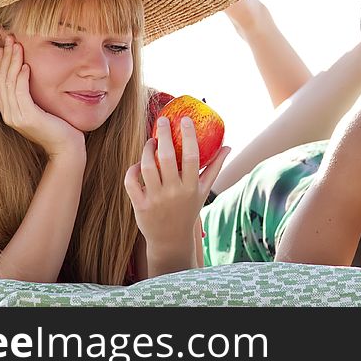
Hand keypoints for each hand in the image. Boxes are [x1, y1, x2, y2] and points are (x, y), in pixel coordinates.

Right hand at [0, 36, 84, 157]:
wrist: (67, 148)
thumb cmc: (58, 127)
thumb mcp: (40, 108)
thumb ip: (30, 95)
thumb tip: (29, 71)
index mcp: (8, 112)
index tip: (4, 46)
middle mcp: (8, 115)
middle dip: (3, 57)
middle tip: (8, 39)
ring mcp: (16, 117)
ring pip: (7, 84)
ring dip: (12, 62)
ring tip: (17, 46)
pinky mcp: (27, 118)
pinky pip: (20, 93)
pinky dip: (21, 78)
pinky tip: (26, 66)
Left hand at [124, 115, 229, 267]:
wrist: (171, 239)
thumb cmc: (188, 210)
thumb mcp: (203, 192)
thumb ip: (214, 168)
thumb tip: (228, 147)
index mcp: (191, 187)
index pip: (191, 156)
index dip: (188, 136)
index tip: (185, 120)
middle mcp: (173, 192)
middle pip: (166, 157)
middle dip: (163, 135)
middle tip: (162, 121)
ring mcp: (155, 199)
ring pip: (147, 166)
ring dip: (147, 150)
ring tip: (151, 141)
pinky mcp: (140, 205)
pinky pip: (132, 181)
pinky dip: (133, 168)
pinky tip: (139, 163)